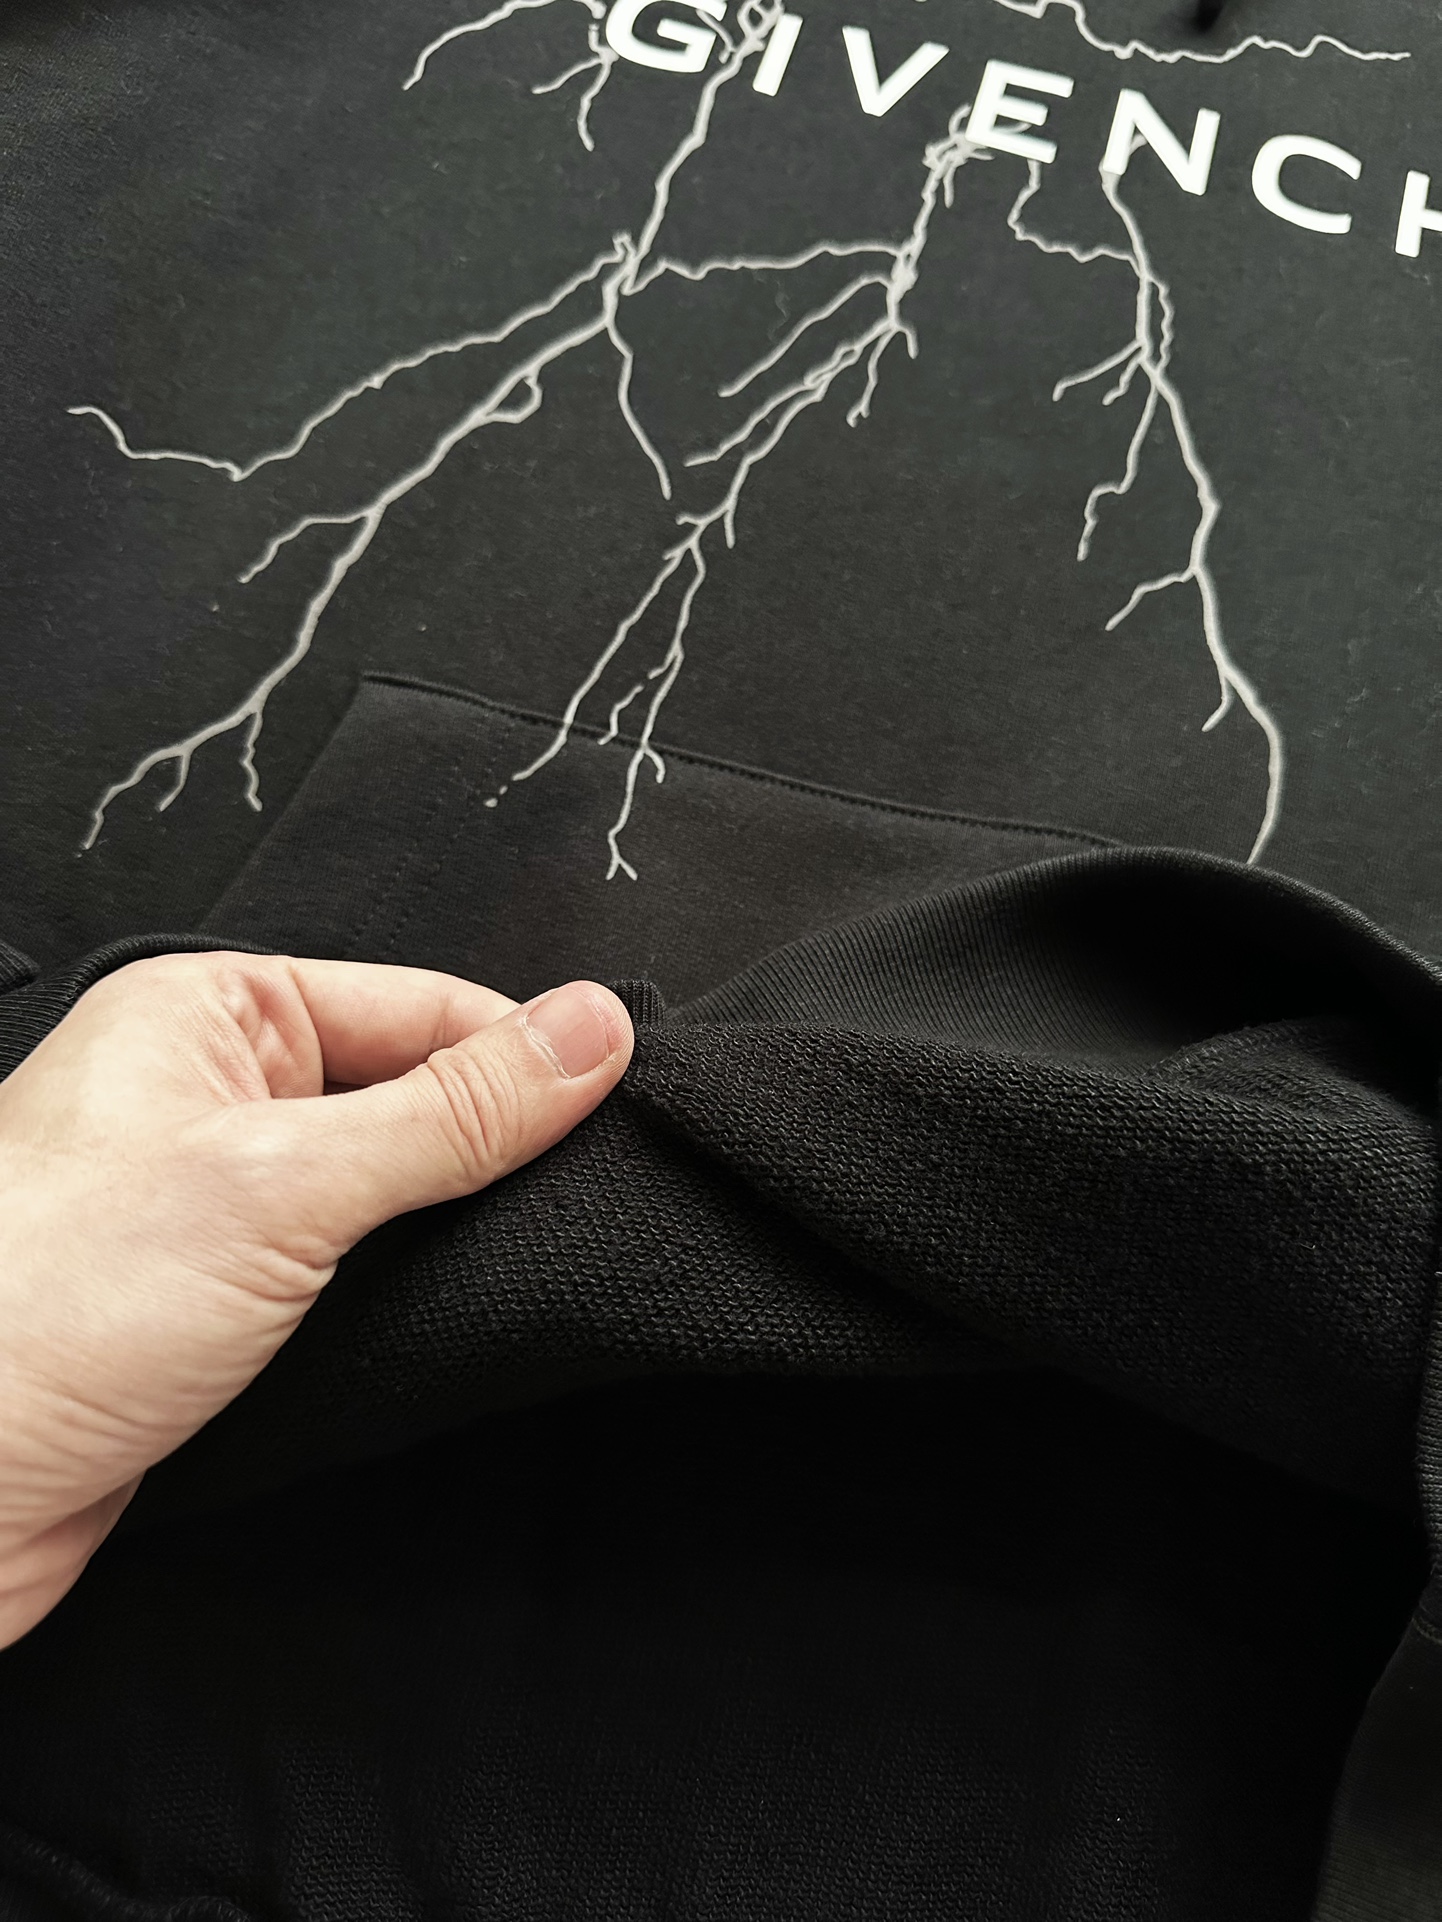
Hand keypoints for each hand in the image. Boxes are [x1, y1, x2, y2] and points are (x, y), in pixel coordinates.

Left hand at [0, 952, 632, 1648]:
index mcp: (210, 1012)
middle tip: (581, 1205)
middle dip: (492, 1153)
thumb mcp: (284, 1182)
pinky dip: (404, 1299)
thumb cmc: (40, 1313)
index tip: (620, 1113)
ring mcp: (214, 1203)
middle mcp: (210, 1094)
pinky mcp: (218, 1305)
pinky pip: (349, 1275)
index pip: (422, 1005)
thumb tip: (589, 1030)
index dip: (525, 1059)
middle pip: (412, 1095)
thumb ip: (452, 1110)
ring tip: (521, 1270)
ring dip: (450, 1236)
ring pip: (388, 1195)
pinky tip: (447, 1325)